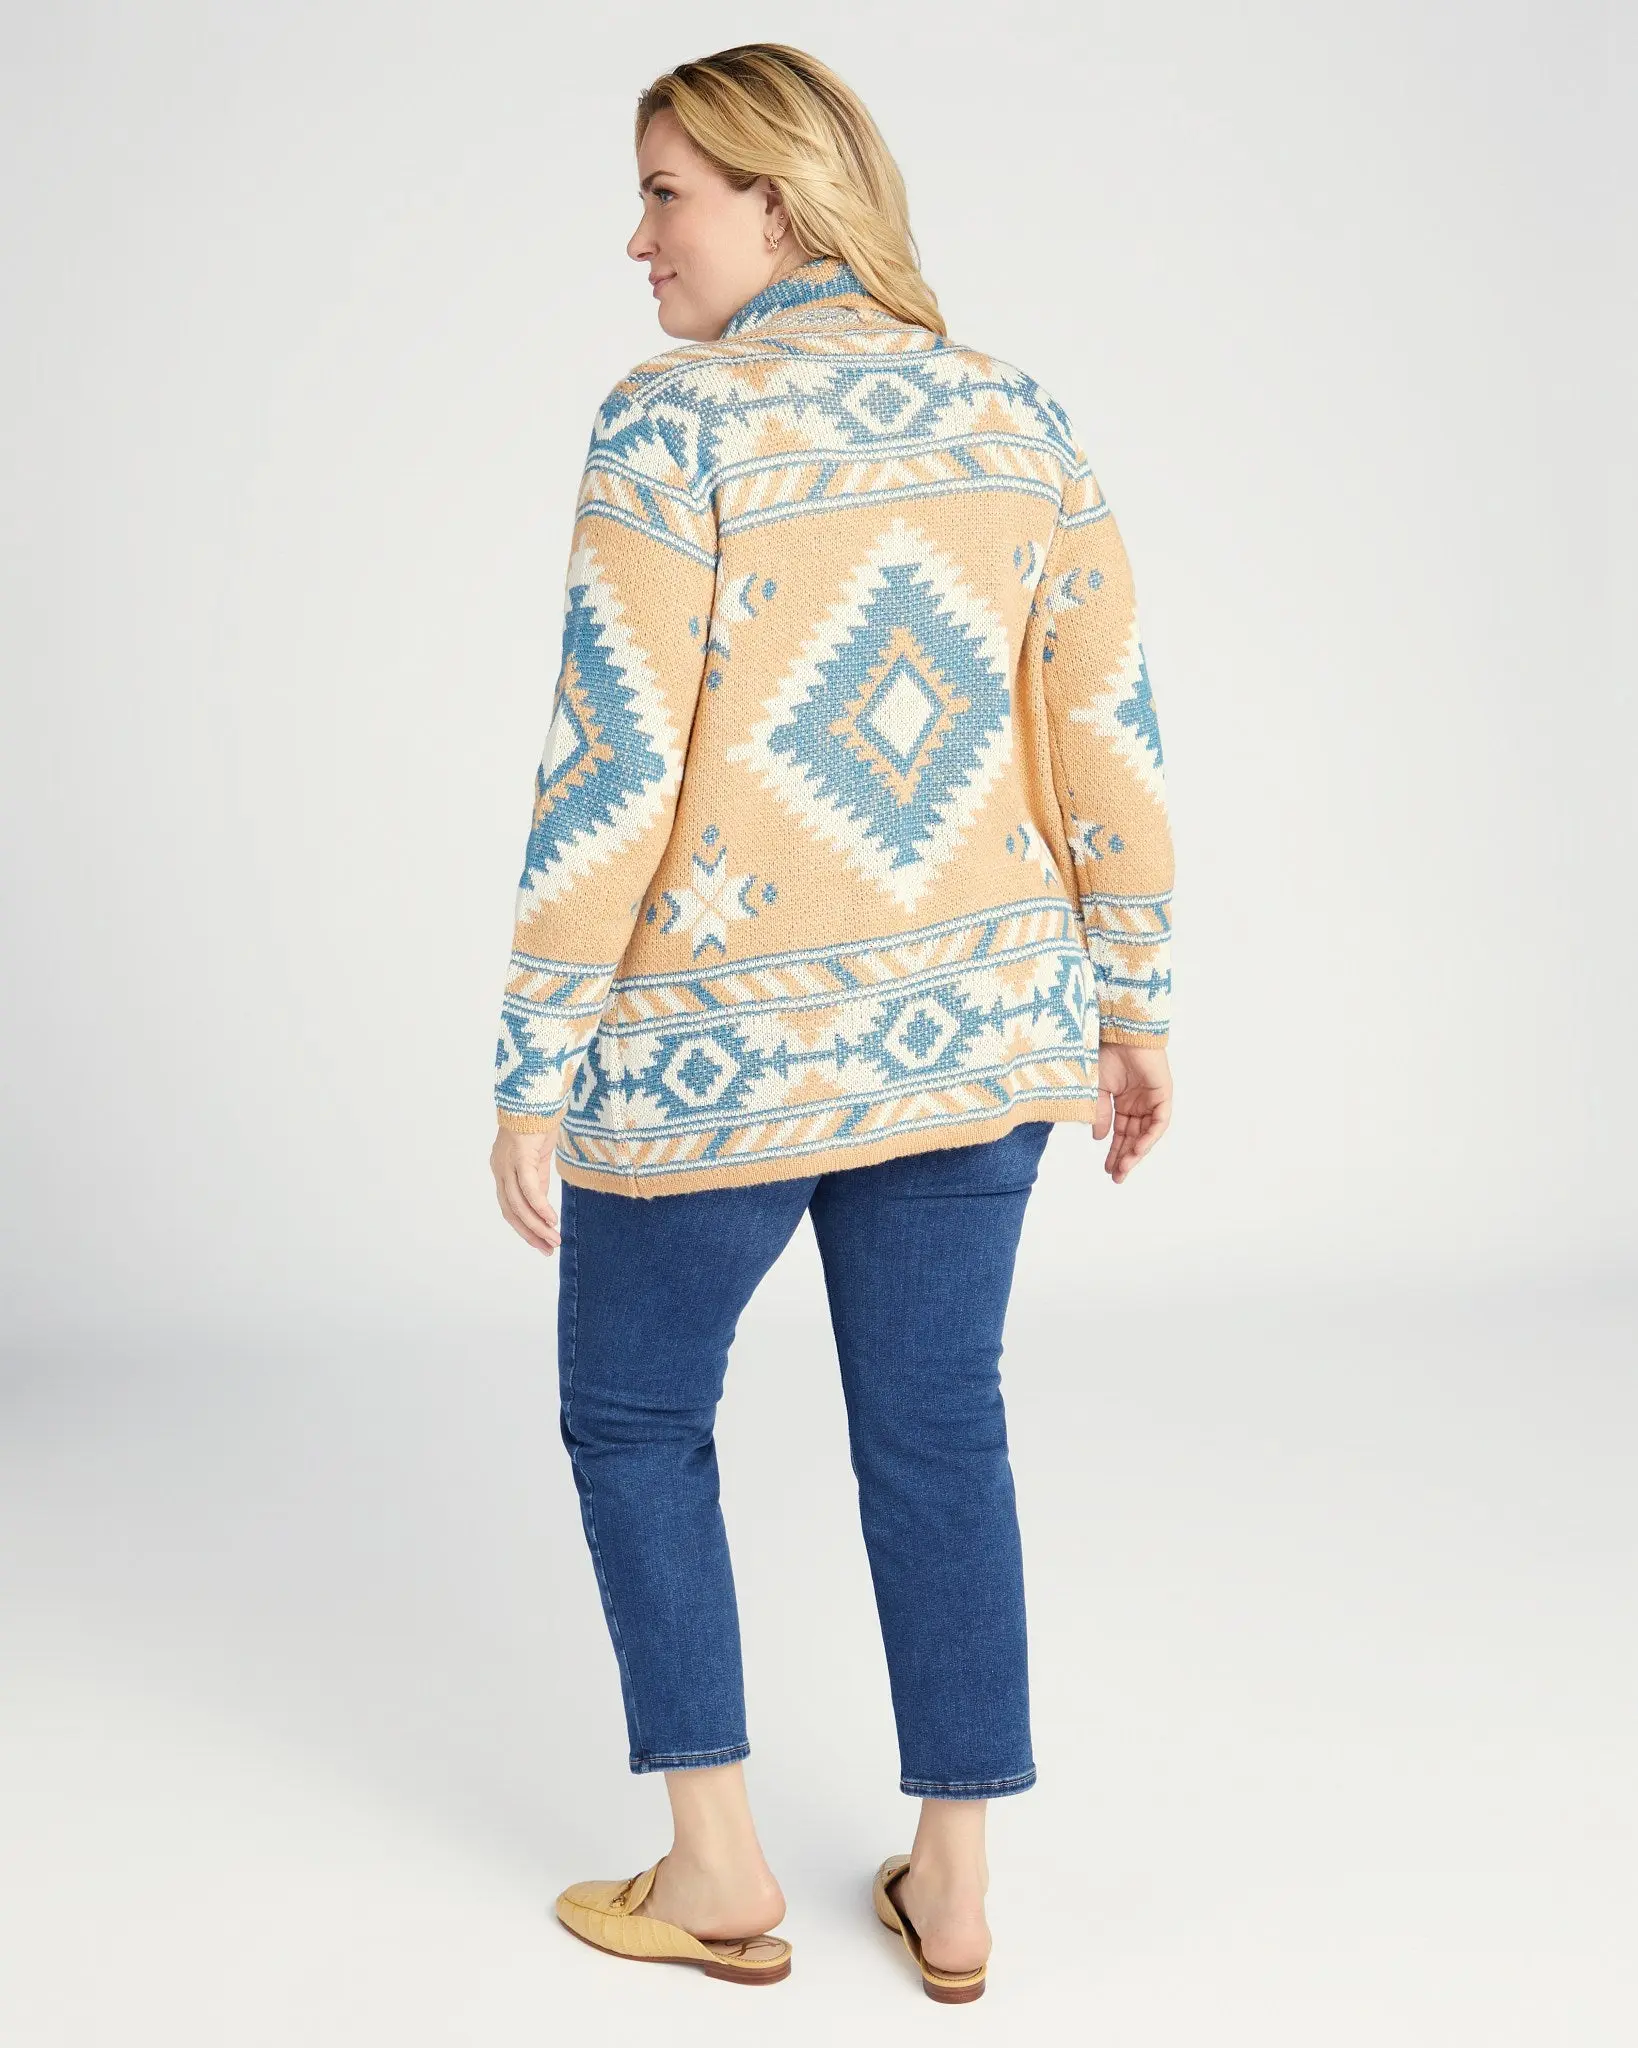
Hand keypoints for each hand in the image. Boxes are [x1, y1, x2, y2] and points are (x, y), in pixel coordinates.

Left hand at [491, 1127, 560, 1254]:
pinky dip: (539, 1207)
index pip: (510, 1207)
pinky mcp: (520, 1156)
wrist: (536, 1095)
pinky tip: (551, 1220)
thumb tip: (542, 1207)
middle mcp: (500, 1169)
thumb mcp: (539, 1158)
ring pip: (519, 1204)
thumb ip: (538, 1180)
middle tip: (548, 1249)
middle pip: (511, 1211)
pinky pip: (529, 1189)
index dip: (524, 1228)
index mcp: (503, 1170)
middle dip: (529, 1234)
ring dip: (537, 1226)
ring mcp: (507, 1164)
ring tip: (554, 1240)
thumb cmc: (538, 1121)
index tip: (542, 1243)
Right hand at [1091, 1043, 1172, 1183]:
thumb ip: (1099, 1114)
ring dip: (1136, 1152)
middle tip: (1116, 1177)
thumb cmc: (1106, 1053)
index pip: (1121, 1132)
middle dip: (1125, 1158)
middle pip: (1134, 1137)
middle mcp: (1139, 1103)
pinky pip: (1159, 1122)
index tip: (1106, 1169)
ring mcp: (1152, 1099)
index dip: (1114, 1151)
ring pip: (1147, 1133)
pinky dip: (1150, 1137)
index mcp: (1123, 1101)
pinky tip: (1138, 1150)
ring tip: (1124, 1168)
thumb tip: (1098, 1138)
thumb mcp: (1096, 1090)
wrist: (1120, 1031)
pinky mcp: (1164, 1094)